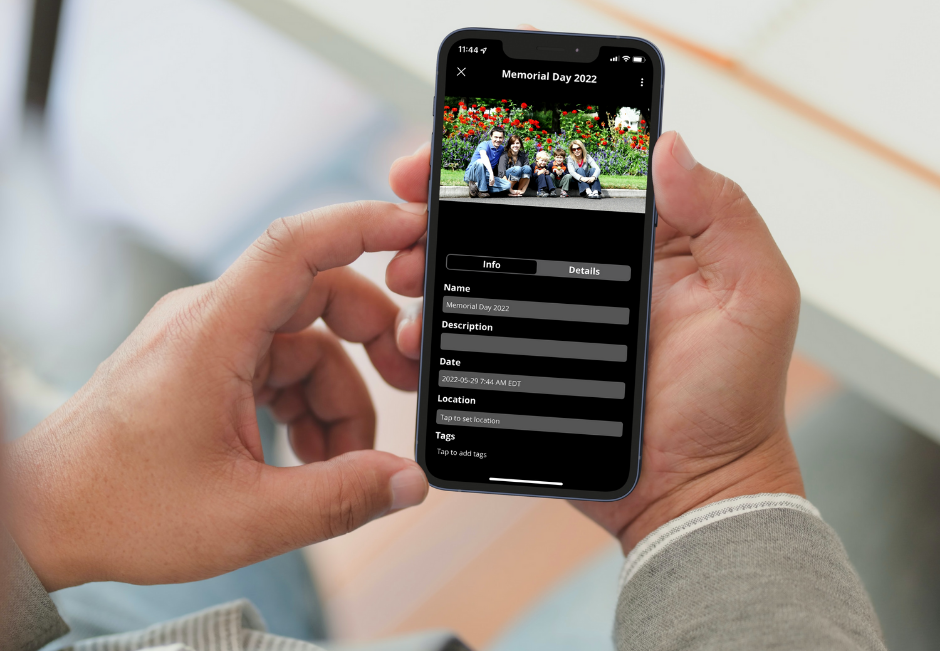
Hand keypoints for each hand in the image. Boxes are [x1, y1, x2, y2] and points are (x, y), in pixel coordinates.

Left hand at [4, 200, 430, 590]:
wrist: (42, 518)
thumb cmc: (118, 507)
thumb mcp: (245, 517)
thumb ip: (339, 499)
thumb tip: (406, 483)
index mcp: (213, 333)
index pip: (296, 246)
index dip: (364, 227)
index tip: (416, 232)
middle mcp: (210, 321)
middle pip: (318, 296)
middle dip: (372, 341)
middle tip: (407, 383)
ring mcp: (207, 341)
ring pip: (305, 344)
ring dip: (338, 398)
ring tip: (343, 464)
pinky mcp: (206, 366)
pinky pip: (279, 367)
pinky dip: (307, 407)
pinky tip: (310, 458)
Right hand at [386, 133, 803, 552]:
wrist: (692, 492)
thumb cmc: (734, 398)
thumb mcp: (755, 297)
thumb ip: (726, 216)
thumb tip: (667, 147)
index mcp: (636, 242)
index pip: (563, 180)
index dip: (510, 158)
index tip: (459, 153)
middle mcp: (585, 271)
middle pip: (503, 222)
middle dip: (448, 208)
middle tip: (412, 214)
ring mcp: (548, 318)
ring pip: (475, 273)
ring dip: (430, 262)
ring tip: (408, 271)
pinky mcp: (524, 365)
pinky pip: (470, 336)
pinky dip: (434, 328)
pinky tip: (415, 331)